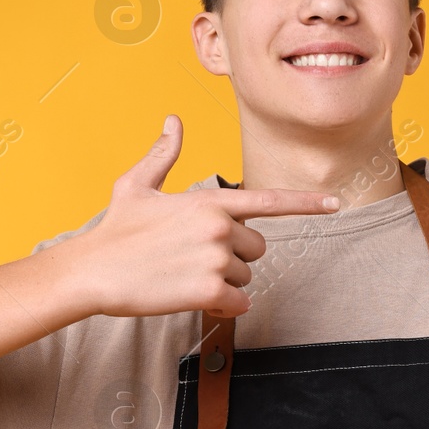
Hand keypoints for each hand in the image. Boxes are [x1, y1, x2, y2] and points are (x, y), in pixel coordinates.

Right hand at [66, 115, 340, 319]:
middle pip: (257, 249)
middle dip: (233, 257)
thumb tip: (173, 121)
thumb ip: (163, 155)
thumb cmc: (114, 230)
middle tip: (193, 258)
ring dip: (222, 282)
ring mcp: (216, 260)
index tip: (336, 203)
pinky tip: (193, 298)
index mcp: (209, 201)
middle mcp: (220, 227)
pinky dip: (223, 307)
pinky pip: (239, 304)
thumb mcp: (136, 185)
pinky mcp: (209, 291)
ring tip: (184, 276)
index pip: (269, 201)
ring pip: (245, 277)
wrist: (92, 272)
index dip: (306, 203)